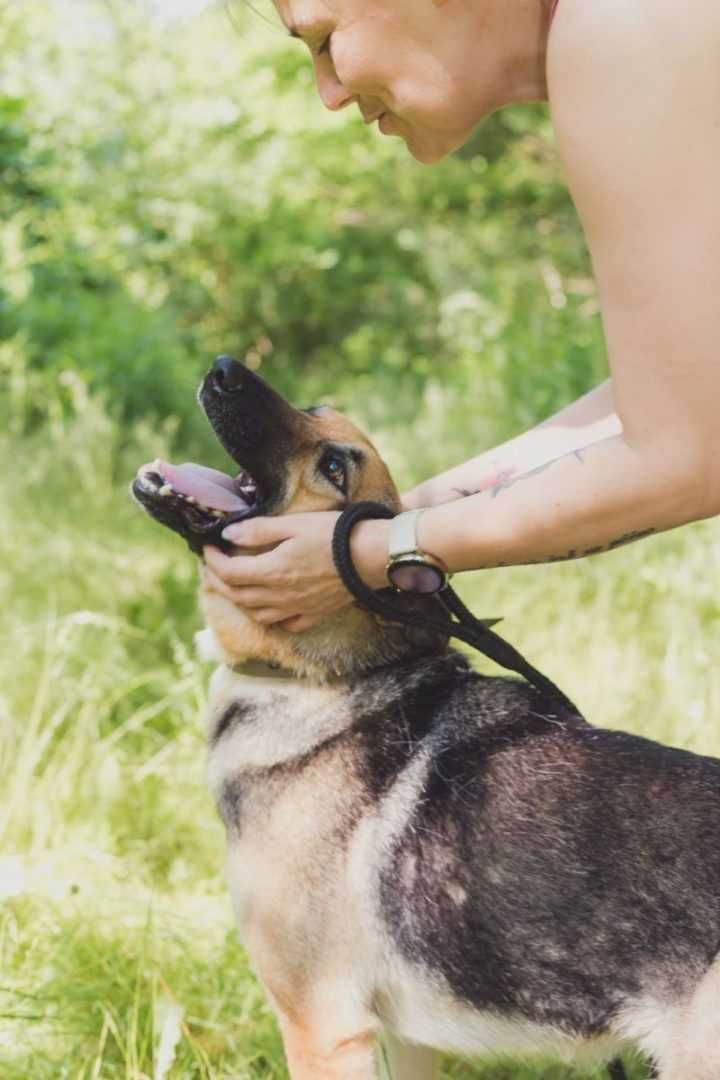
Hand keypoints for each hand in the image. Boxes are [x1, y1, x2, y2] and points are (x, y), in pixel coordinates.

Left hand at [203, 512, 352, 632]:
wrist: (370, 557)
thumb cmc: (333, 535)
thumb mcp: (292, 524)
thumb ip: (257, 531)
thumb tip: (227, 535)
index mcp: (270, 571)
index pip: (228, 572)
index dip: (212, 560)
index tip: (208, 547)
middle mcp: (278, 596)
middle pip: (237, 595)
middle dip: (219, 581)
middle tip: (213, 565)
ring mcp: (296, 608)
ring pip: (256, 614)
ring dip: (240, 601)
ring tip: (236, 585)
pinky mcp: (314, 613)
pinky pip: (286, 624)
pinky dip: (271, 618)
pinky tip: (270, 608)